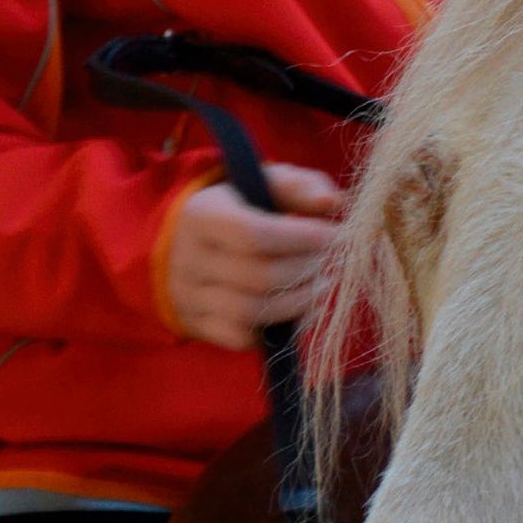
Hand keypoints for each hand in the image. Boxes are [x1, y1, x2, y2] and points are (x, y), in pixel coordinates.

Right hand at [165, 165, 343, 349]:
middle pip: (260, 276)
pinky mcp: (198, 324)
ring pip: (253, 311)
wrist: (191, 243)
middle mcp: (188, 258)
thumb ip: (302, 187)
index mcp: (201, 215)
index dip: (302, 238)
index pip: (254, 234)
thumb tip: (333, 202)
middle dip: (306, 269)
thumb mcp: (267, 185)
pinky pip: (243, 337)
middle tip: (329, 259)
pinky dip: (279, 326)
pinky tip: (301, 306)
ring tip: (321, 283)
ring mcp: (189, 296)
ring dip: (300, 301)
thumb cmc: (243, 209)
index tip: (334, 234)